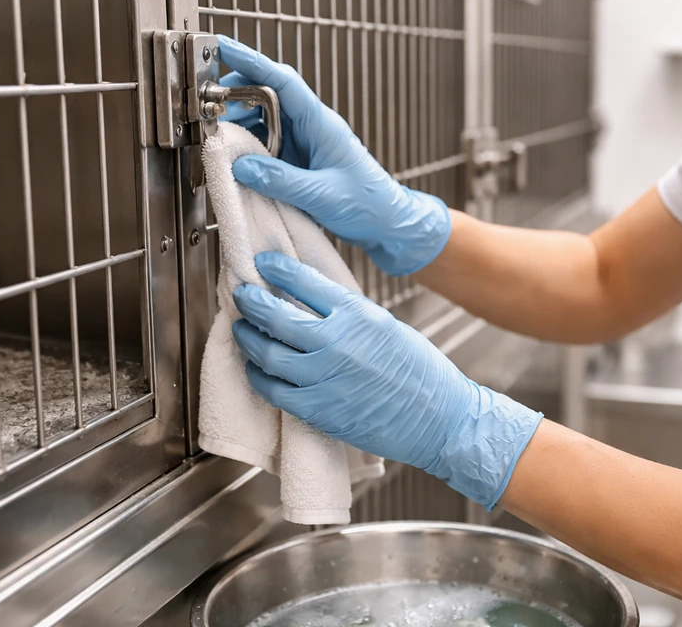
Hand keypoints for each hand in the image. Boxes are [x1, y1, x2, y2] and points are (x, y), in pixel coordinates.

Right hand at [216, 36, 449, 276]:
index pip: (283, 81)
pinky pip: (267, 147)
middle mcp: (311, 128)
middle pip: (267, 96)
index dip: (252, 62)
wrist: (388, 225)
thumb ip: (281, 181)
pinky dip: (248, 148)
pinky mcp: (299, 163)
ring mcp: (304, 144)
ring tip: (217, 136)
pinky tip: (235, 160)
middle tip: (208, 105)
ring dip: (239, 125)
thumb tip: (241, 165)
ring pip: (264, 121)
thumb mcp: (323, 195)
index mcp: (322, 124)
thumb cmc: (369, 205)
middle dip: (235, 94)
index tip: (223, 48)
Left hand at [231, 251, 542, 508]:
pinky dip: (258, 374)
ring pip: (267, 351)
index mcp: (357, 314)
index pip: (304, 281)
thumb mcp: (386, 324)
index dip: (278, 269)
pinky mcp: (316, 410)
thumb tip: (312, 298)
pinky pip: (273, 388)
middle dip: (252, 300)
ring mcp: (323, 377)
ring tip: (242, 328)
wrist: (439, 418)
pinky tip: (255, 366)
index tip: (264, 263)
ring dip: (248, 336)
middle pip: (276, 314)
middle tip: (243, 294)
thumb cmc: (420, 372)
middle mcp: (336, 342)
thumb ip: (348, 312)